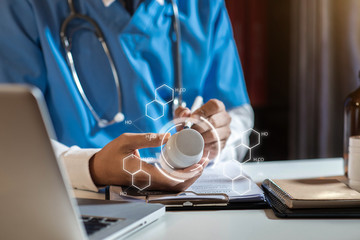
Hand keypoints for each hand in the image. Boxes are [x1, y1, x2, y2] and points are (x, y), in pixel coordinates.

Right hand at [89, 133, 203, 191]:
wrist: (98, 169)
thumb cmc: (109, 156)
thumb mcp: (126, 141)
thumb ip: (147, 139)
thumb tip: (168, 137)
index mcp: (144, 173)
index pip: (172, 179)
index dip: (189, 174)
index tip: (200, 164)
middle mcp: (149, 181)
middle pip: (177, 185)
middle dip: (194, 175)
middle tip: (204, 161)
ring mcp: (149, 183)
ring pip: (174, 185)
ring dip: (188, 175)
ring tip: (198, 162)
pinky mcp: (148, 181)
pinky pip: (168, 181)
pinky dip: (179, 175)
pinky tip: (184, 165)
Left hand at [175, 99, 231, 159]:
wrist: (194, 137)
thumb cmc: (191, 123)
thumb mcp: (184, 115)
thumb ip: (181, 112)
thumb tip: (185, 113)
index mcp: (217, 107)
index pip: (214, 106)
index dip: (203, 111)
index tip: (192, 118)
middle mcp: (224, 118)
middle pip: (214, 121)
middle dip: (199, 127)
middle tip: (189, 131)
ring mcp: (225, 131)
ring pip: (214, 135)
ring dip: (200, 138)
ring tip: (192, 138)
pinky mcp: (223, 143)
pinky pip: (214, 146)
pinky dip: (204, 146)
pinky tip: (198, 145)